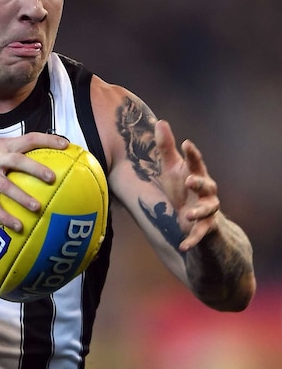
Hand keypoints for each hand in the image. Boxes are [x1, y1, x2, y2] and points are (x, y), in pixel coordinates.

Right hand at [0, 131, 69, 230]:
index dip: (48, 140)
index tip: (66, 145)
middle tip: (53, 178)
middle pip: (17, 160)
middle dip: (35, 168)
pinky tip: (18, 226)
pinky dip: (5, 217)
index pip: (29, 139)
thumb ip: (16, 154)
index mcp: (3, 147)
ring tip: (38, 207)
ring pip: (5, 186)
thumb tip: (50, 161)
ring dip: (22, 197)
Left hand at [153, 119, 219, 250]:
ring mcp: (207, 211)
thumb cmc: (182, 189)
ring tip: (188, 215)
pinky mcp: (205, 229)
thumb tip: (161, 121)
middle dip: (200, 182)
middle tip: (189, 181)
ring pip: (208, 211)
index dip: (192, 154)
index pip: (196, 163)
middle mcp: (206, 192)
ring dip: (198, 213)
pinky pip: (200, 235)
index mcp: (197, 175)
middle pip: (207, 185)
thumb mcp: (172, 169)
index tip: (186, 143)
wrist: (195, 219)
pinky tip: (183, 247)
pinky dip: (192, 241)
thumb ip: (166, 147)